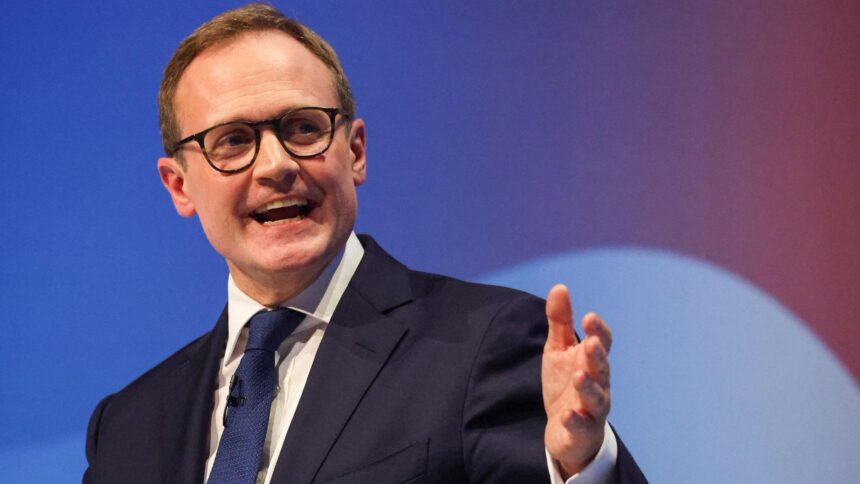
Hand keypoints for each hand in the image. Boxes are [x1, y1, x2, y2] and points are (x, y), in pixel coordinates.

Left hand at [542, 284, 611, 476]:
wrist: (566, 430)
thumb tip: (560, 287)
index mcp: (592, 361)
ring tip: (579, 376)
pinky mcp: (581, 430)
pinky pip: (581, 425)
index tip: (589, 317)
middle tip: (590, 342)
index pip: (602, 343)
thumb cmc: (566, 384)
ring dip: (588, 387)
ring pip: (596, 397)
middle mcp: (599, 383)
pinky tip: (567, 414)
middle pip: (602, 368)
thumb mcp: (558, 350)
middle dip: (597, 355)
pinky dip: (575, 420)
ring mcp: (592, 408)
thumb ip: (560, 321)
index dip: (598, 331)